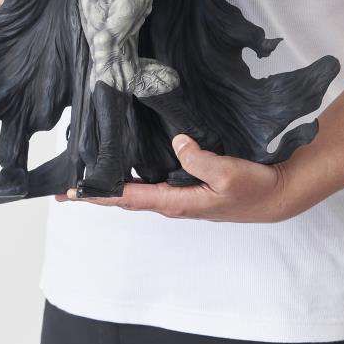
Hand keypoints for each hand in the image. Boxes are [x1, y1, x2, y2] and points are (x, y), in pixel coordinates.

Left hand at [59, 135, 300, 222]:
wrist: (275, 195)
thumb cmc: (253, 188)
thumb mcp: (227, 173)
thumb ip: (199, 160)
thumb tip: (176, 142)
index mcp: (176, 201)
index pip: (128, 198)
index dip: (99, 195)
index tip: (72, 194)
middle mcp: (172, 201)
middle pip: (125, 197)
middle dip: (97, 192)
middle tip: (68, 187)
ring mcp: (178, 195)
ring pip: (137, 190)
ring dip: (112, 184)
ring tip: (88, 174)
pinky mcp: (187, 187)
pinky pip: (151, 182)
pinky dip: (132, 177)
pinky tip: (126, 164)